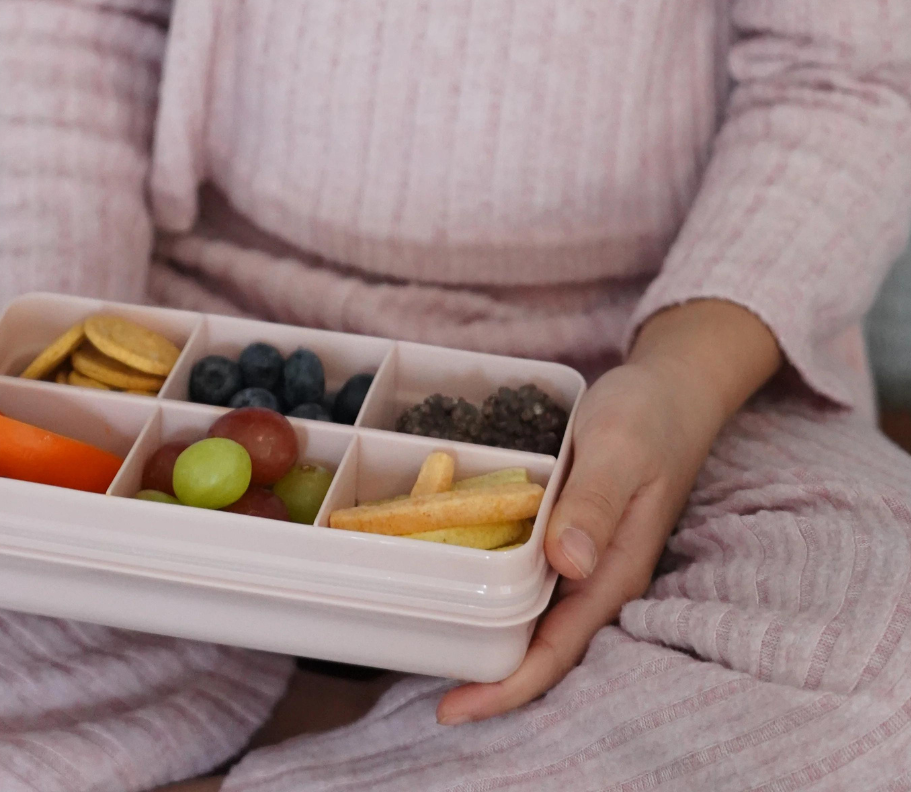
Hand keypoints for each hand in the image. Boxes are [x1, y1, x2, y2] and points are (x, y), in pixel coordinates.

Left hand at [437, 299, 780, 724]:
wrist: (672, 390)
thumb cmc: (647, 416)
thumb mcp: (618, 449)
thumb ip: (595, 504)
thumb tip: (569, 564)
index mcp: (615, 569)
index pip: (558, 648)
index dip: (507, 685)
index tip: (454, 709)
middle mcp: (599, 575)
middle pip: (543, 645)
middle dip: (490, 674)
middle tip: (428, 686)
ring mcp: (586, 556)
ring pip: (536, 615)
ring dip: (491, 636)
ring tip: (434, 645)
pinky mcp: (573, 533)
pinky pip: (533, 576)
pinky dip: (499, 590)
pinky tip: (465, 582)